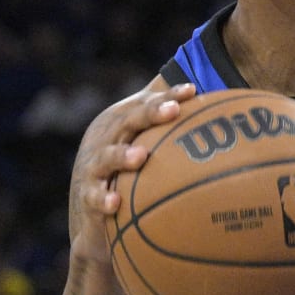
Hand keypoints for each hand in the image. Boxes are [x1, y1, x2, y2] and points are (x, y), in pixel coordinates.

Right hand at [68, 81, 196, 266]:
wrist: (89, 204)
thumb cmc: (126, 165)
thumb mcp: (144, 142)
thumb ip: (170, 122)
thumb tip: (206, 99)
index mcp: (123, 124)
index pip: (147, 104)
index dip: (168, 96)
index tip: (192, 91)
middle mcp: (107, 140)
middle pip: (128, 122)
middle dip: (151, 114)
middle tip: (173, 110)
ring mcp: (94, 167)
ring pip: (106, 157)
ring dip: (122, 156)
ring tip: (140, 156)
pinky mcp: (87, 195)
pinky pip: (94, 196)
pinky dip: (103, 199)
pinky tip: (115, 202)